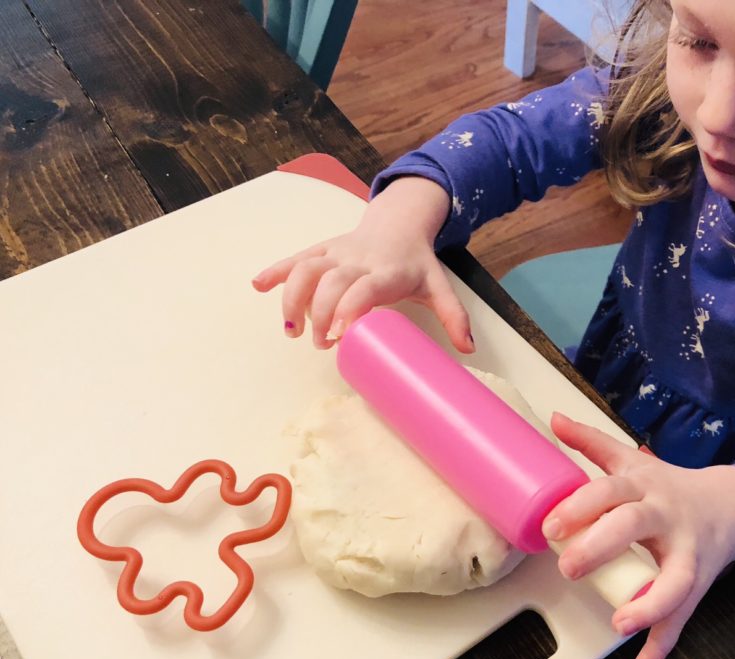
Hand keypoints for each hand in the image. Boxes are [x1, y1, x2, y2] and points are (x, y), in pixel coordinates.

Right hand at [251, 177, 473, 352]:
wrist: (401, 223)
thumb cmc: (417, 264)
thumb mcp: (439, 287)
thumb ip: (454, 317)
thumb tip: (468, 350)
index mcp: (388, 271)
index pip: (364, 288)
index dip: (349, 308)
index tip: (338, 334)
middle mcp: (359, 260)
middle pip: (330, 282)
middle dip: (319, 313)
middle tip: (320, 344)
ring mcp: (337, 253)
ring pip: (306, 269)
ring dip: (292, 298)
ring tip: (291, 330)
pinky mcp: (322, 250)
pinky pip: (295, 259)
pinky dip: (275, 271)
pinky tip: (257, 286)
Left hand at [543, 413, 734, 658]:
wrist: (733, 505)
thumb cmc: (670, 486)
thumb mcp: (633, 461)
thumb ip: (592, 443)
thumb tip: (554, 419)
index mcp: (644, 485)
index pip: (609, 489)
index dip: (580, 506)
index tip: (550, 526)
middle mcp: (667, 516)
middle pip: (635, 526)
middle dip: (602, 546)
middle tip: (569, 566)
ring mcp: (687, 551)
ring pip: (675, 580)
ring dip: (648, 604)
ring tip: (621, 623)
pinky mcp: (696, 583)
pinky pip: (681, 618)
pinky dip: (661, 647)